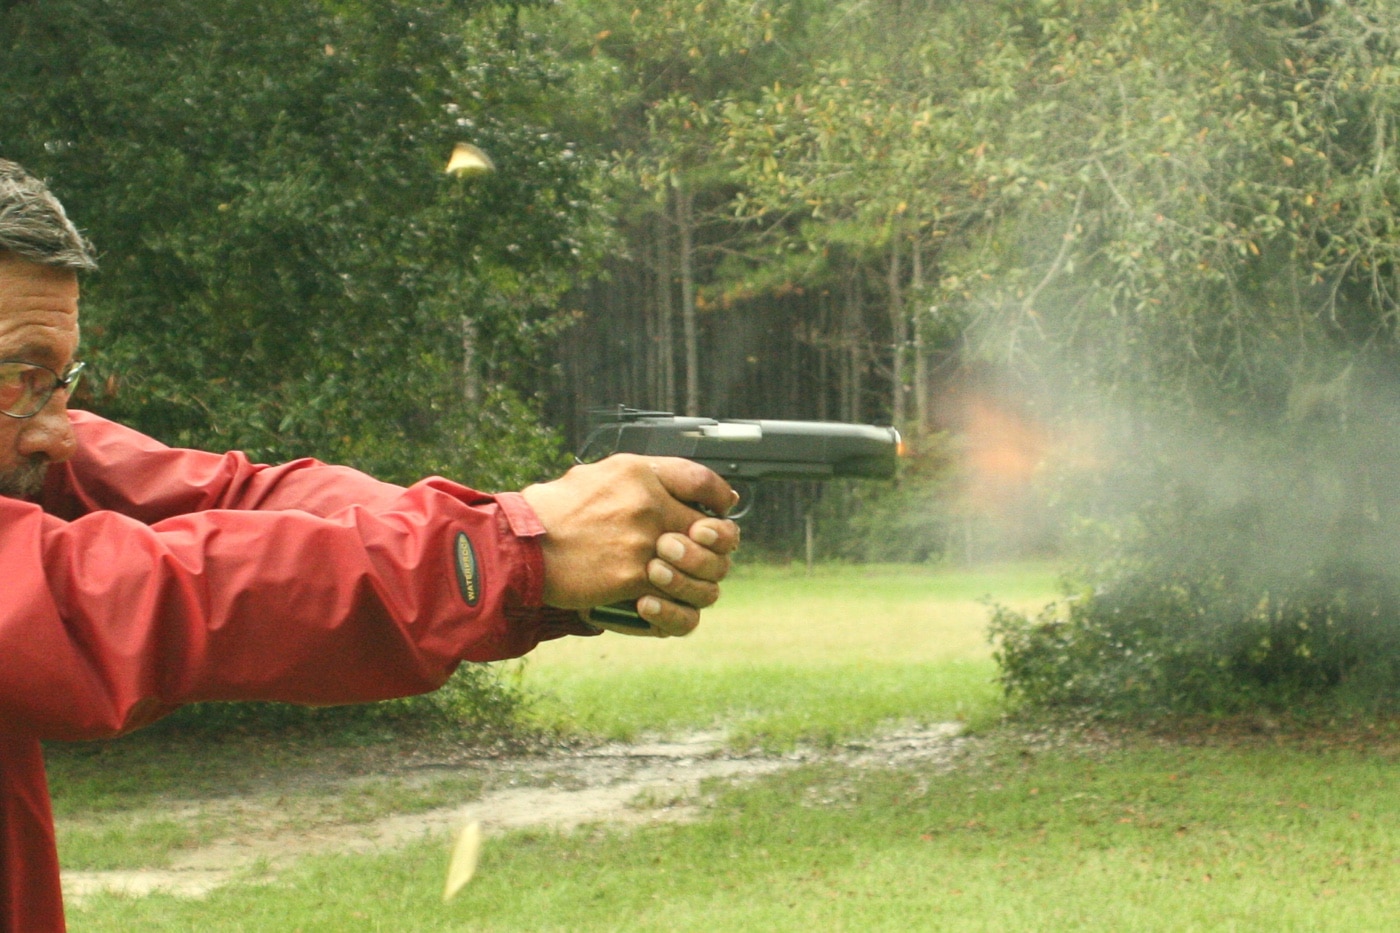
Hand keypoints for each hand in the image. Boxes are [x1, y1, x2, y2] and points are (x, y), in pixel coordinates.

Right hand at [520, 455, 739, 635]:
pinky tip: (653, 605)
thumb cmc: (549, 512)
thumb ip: (635, 479)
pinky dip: (668, 608)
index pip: (702, 480)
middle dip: (717, 545)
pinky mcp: (634, 579)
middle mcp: (649, 504)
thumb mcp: (594, 475)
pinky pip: (674, 599)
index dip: (720, 497)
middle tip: (705, 552)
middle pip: (716, 529)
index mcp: (640, 473)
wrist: (519, 545)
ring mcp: (645, 543)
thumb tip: (665, 485)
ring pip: (705, 570)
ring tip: (676, 580)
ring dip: (697, 579)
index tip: (723, 507)